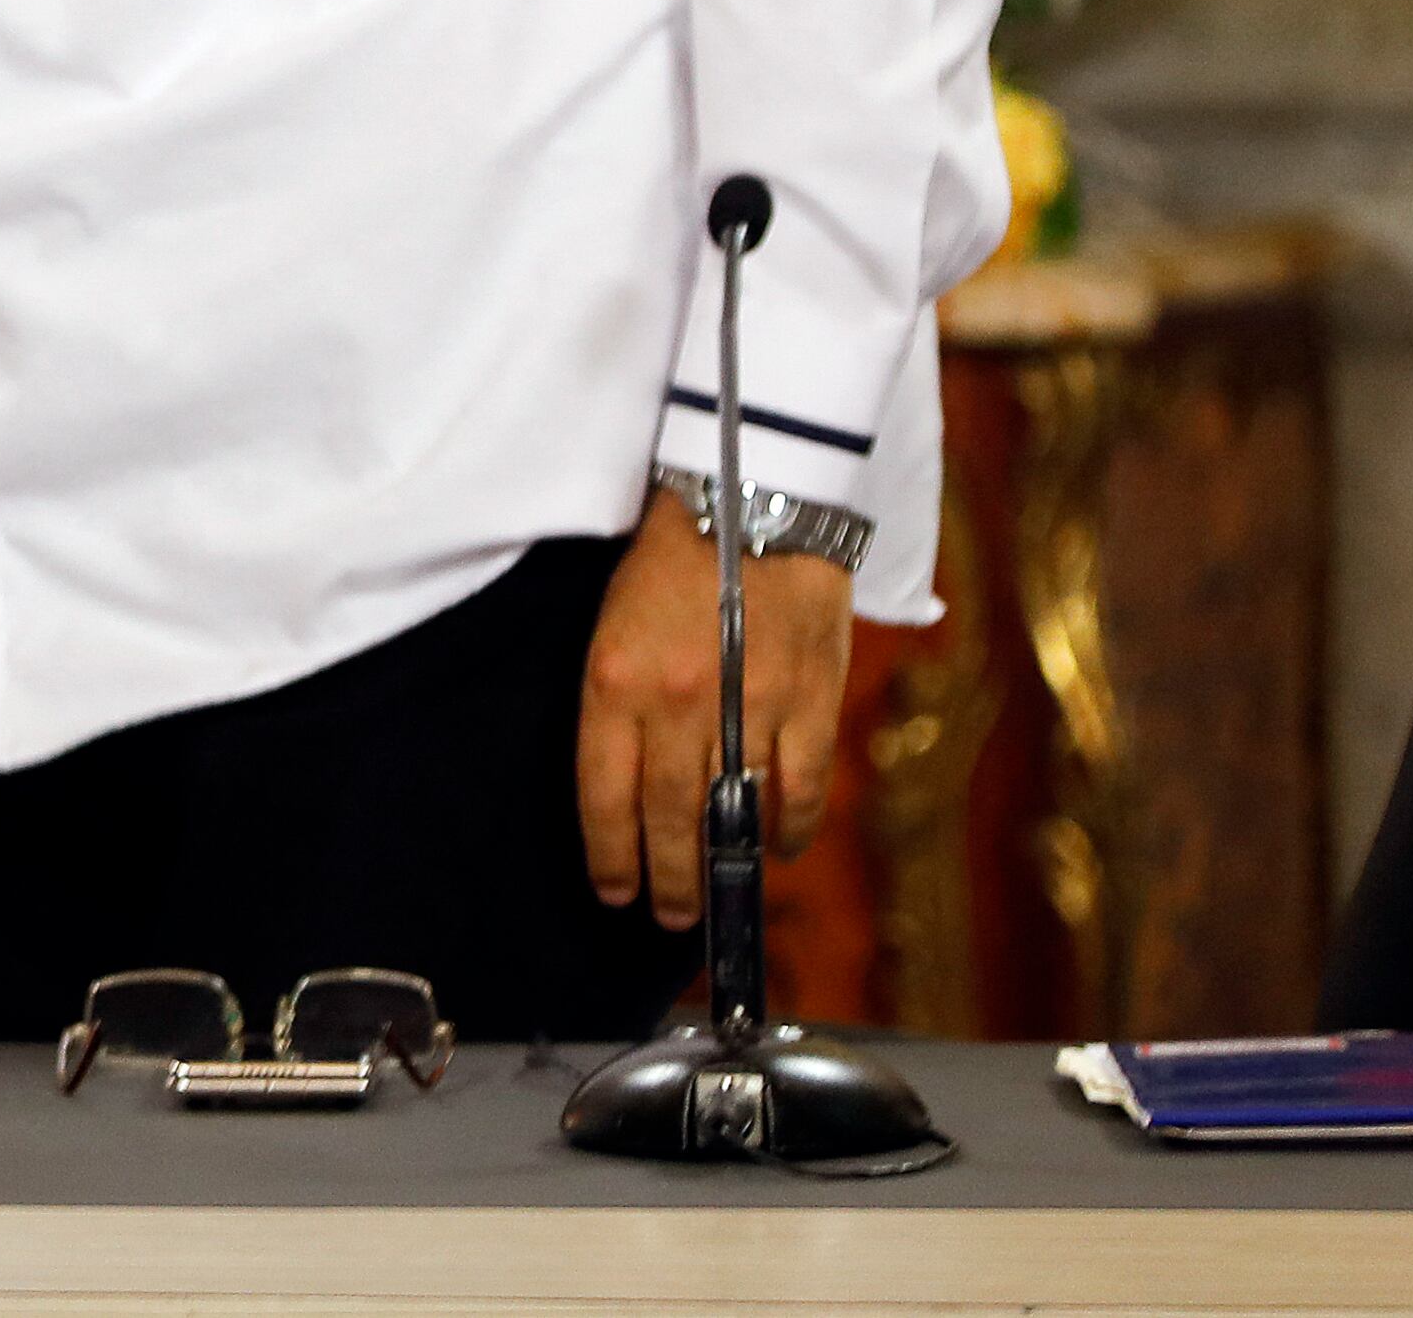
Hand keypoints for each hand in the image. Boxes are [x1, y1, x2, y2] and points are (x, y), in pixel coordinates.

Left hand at [574, 499, 853, 929]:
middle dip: (667, 881)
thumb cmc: (673, 559)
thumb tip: (627, 783)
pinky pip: (800, 788)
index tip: (613, 891)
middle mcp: (677, 704)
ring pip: (734, 815)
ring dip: (724, 866)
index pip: (603, 795)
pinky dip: (791, 829)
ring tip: (717, 895)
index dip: (609, 855)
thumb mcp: (613, 624)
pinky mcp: (809, 700)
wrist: (754, 496)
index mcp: (615, 681)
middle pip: (669, 820)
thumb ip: (618, 703)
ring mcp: (749, 706)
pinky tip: (780, 848)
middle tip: (668, 916)